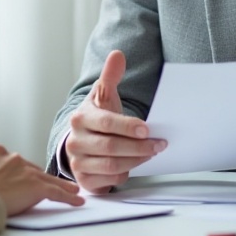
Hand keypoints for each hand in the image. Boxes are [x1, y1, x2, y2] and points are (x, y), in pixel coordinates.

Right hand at [0, 144, 83, 214]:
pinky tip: (76, 200)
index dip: (24, 173)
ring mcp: (26, 172)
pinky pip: (56, 192)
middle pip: (35, 170)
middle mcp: (14, 158)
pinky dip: (68, 197)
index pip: (16, 163)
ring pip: (49, 180)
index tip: (28, 178)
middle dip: (44, 179)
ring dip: (63, 186)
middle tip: (57, 185)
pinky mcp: (36, 187)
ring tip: (74, 191)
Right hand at [64, 50, 165, 193]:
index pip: (106, 123)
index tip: (148, 129)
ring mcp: (78, 163)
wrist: (82, 144)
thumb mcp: (103, 97)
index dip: (128, 127)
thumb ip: (110, 76)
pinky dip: (125, 173)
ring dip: (137, 160)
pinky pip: (109, 180)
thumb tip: (118, 54)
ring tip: (152, 152)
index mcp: (80, 118)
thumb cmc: (98, 119)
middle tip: (160, 144)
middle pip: (111, 147)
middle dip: (139, 147)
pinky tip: (134, 165)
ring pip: (112, 165)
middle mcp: (75, 141)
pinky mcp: (84, 181)